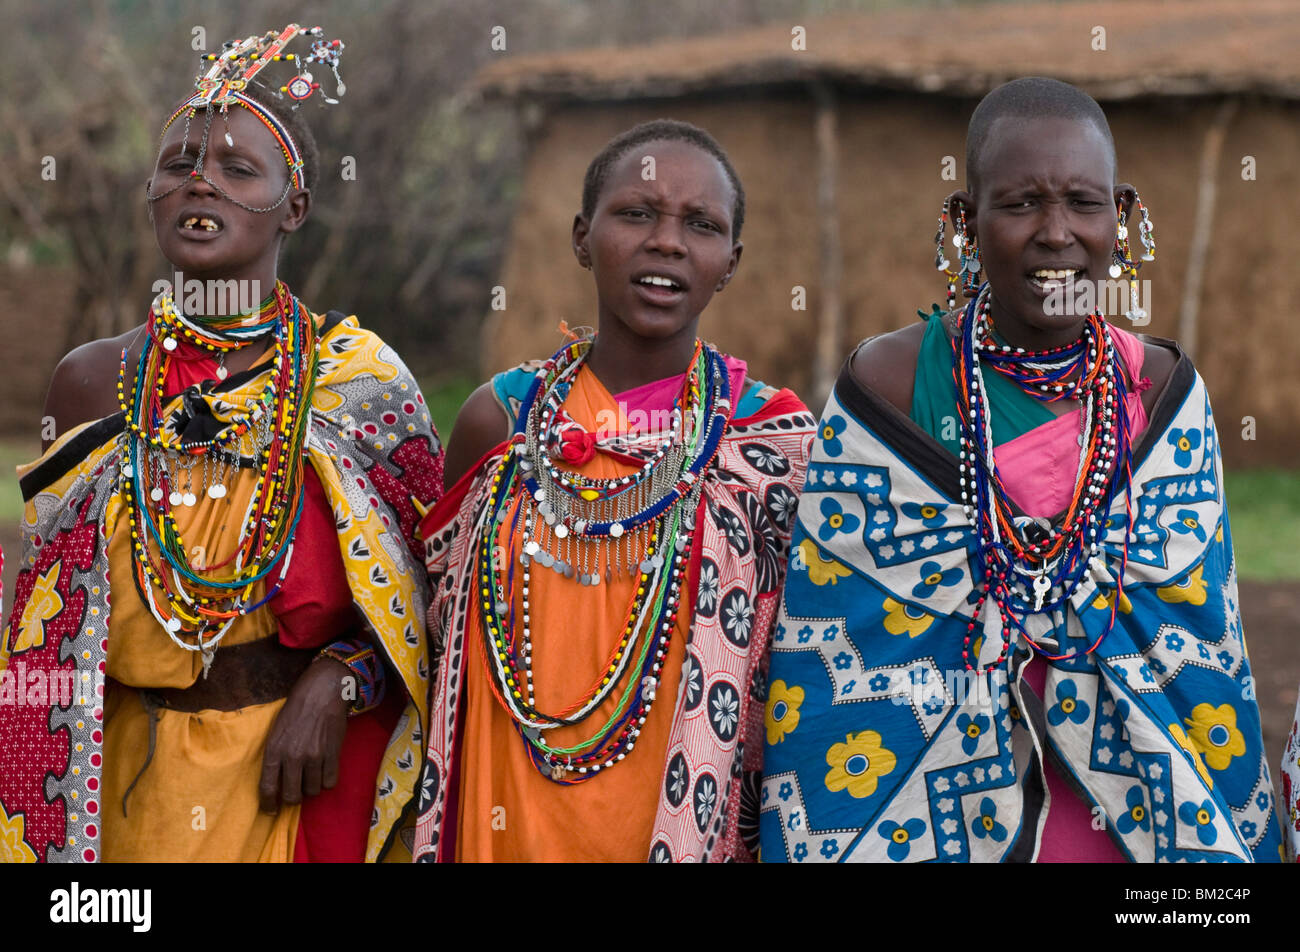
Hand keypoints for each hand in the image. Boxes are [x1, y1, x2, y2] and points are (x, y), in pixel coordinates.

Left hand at [259, 656, 350, 813]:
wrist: (322, 691)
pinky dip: (327, 780)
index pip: (267, 787)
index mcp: (274, 750)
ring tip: (311, 775)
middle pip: (292, 796)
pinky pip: (330, 782)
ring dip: (311, 787)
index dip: (269, 803)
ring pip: (313, 790)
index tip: (271, 809)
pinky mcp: (332, 754)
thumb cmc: (296, 709)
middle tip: (295, 793)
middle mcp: (293, 756)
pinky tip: (324, 771)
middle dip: (293, 798)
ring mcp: (314, 756)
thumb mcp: (276, 730)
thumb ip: (275, 755)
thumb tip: (276, 780)